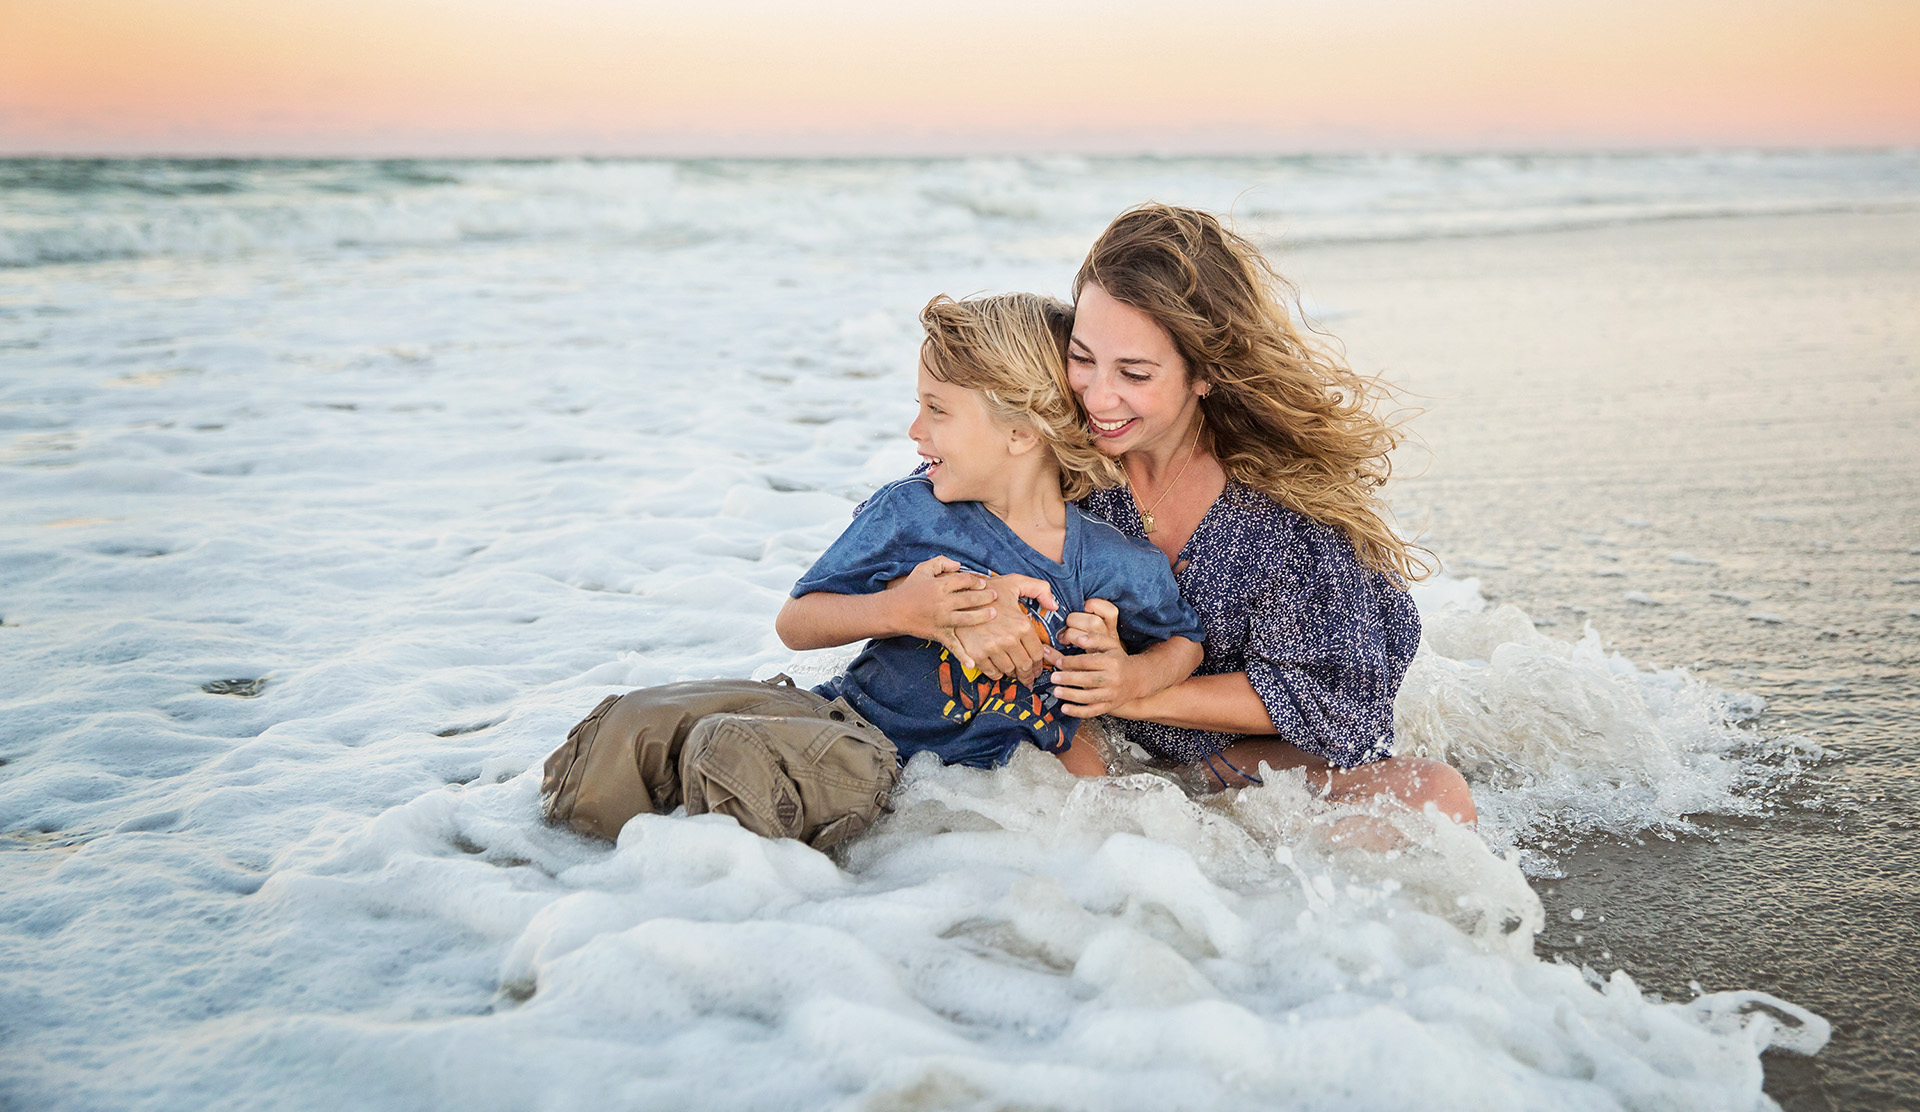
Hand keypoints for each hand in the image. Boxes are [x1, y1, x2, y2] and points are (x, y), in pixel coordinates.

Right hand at [881, 556, 997, 668]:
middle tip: (995, 596)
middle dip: (986, 597)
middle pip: (970, 598)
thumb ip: (941, 562)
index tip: (984, 583)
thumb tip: (959, 565)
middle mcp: (942, 603)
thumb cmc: (910, 589)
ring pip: (968, 619)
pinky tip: (973, 664)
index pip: (964, 580)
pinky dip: (962, 656)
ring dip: (983, 616)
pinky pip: (953, 646)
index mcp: (939, 586)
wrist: (894, 611)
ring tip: (993, 613)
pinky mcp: (939, 634)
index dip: (976, 581)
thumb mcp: (923, 569)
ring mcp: (942, 620)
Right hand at [950, 573, 1058, 680]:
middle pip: (1024, 666)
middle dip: (1028, 674)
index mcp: (1021, 625)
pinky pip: (992, 672)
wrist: (956, 596)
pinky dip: (997, 674)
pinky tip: (999, 669)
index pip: (1036, 654)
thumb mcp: (1015, 582)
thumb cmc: (987, 590)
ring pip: (1009, 671)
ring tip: (1015, 674)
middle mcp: (1008, 639)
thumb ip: (1039, 589)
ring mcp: (991, 649)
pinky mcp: (975, 655)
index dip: (1040, 665)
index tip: (1038, 669)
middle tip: (1029, 678)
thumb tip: (1054, 606)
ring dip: (1013, 674)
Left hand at [1049, 599, 1138, 717]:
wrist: (1137, 679)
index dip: (1071, 662)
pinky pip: (1092, 711)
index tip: (1058, 662)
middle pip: (1087, 679)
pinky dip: (1078, 712)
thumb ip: (1094, 638)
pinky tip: (1064, 708)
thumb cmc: (1118, 659)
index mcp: (1111, 662)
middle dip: (1069, 679)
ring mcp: (1110, 694)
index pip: (1087, 662)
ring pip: (1089, 697)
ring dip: (1071, 695)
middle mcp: (1112, 679)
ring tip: (1056, 691)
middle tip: (1053, 677)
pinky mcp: (1108, 706)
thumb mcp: (1110, 645)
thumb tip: (1079, 638)